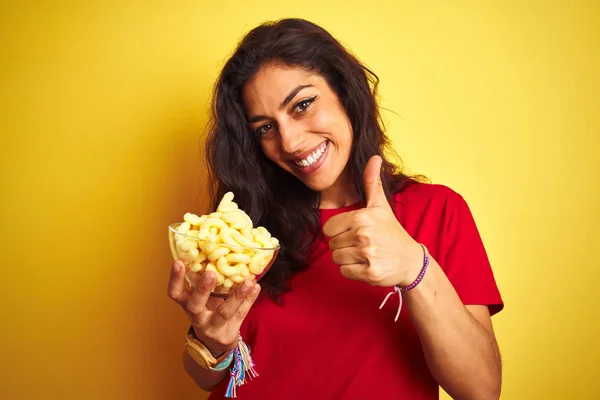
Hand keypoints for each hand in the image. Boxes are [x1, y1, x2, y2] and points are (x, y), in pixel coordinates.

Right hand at [167, 260, 260, 355]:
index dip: (175, 279)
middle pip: (196, 305)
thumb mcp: (202, 298)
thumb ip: (205, 280)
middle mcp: (197, 316)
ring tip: (248, 281)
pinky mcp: (229, 333)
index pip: (176, 293)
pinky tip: (256, 288)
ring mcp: (213, 327)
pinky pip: (241, 314)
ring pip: (224, 312)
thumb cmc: (208, 311)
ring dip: (237, 295)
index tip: (178, 261)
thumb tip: (216, 248)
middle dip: (203, 289)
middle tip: (210, 273)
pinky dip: (249, 300)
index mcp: (187, 305)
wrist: (216, 343)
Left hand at [322, 155, 423, 286]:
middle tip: (362, 244)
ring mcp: (367, 255)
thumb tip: (374, 157)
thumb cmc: (392, 232)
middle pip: (332, 244)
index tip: (354, 232)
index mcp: (361, 217)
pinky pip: (344, 272)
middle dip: (344, 246)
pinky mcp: (369, 273)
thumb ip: (372, 182)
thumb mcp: (381, 205)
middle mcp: (363, 235)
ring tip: (364, 254)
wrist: (411, 260)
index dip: (339, 231)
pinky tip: (366, 265)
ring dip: (347, 259)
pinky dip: (352, 271)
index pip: (328, 228)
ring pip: (336, 259)